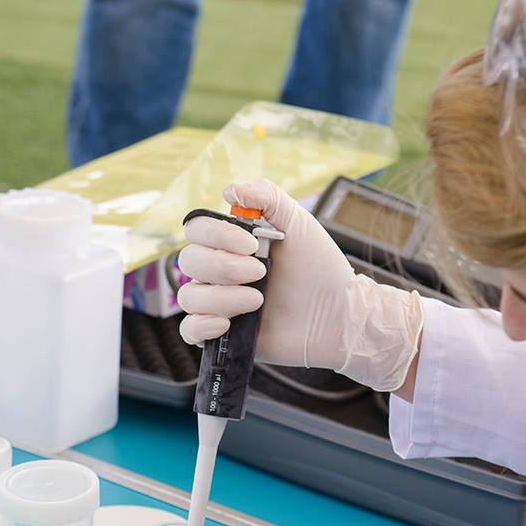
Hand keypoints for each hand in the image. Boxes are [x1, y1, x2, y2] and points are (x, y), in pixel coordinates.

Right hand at [177, 179, 425, 391]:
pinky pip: (189, 330)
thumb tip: (229, 190)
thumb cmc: (320, 268)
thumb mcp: (299, 222)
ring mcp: (220, 303)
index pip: (196, 230)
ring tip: (257, 301)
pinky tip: (228, 324)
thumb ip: (267, 197)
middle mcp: (220, 272)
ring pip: (189, 296)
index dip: (216, 235)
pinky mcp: (223, 334)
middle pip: (188, 262)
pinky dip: (202, 325)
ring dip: (222, 297)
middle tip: (261, 272)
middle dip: (224, 267)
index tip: (252, 244)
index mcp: (232, 244)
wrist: (337, 314)